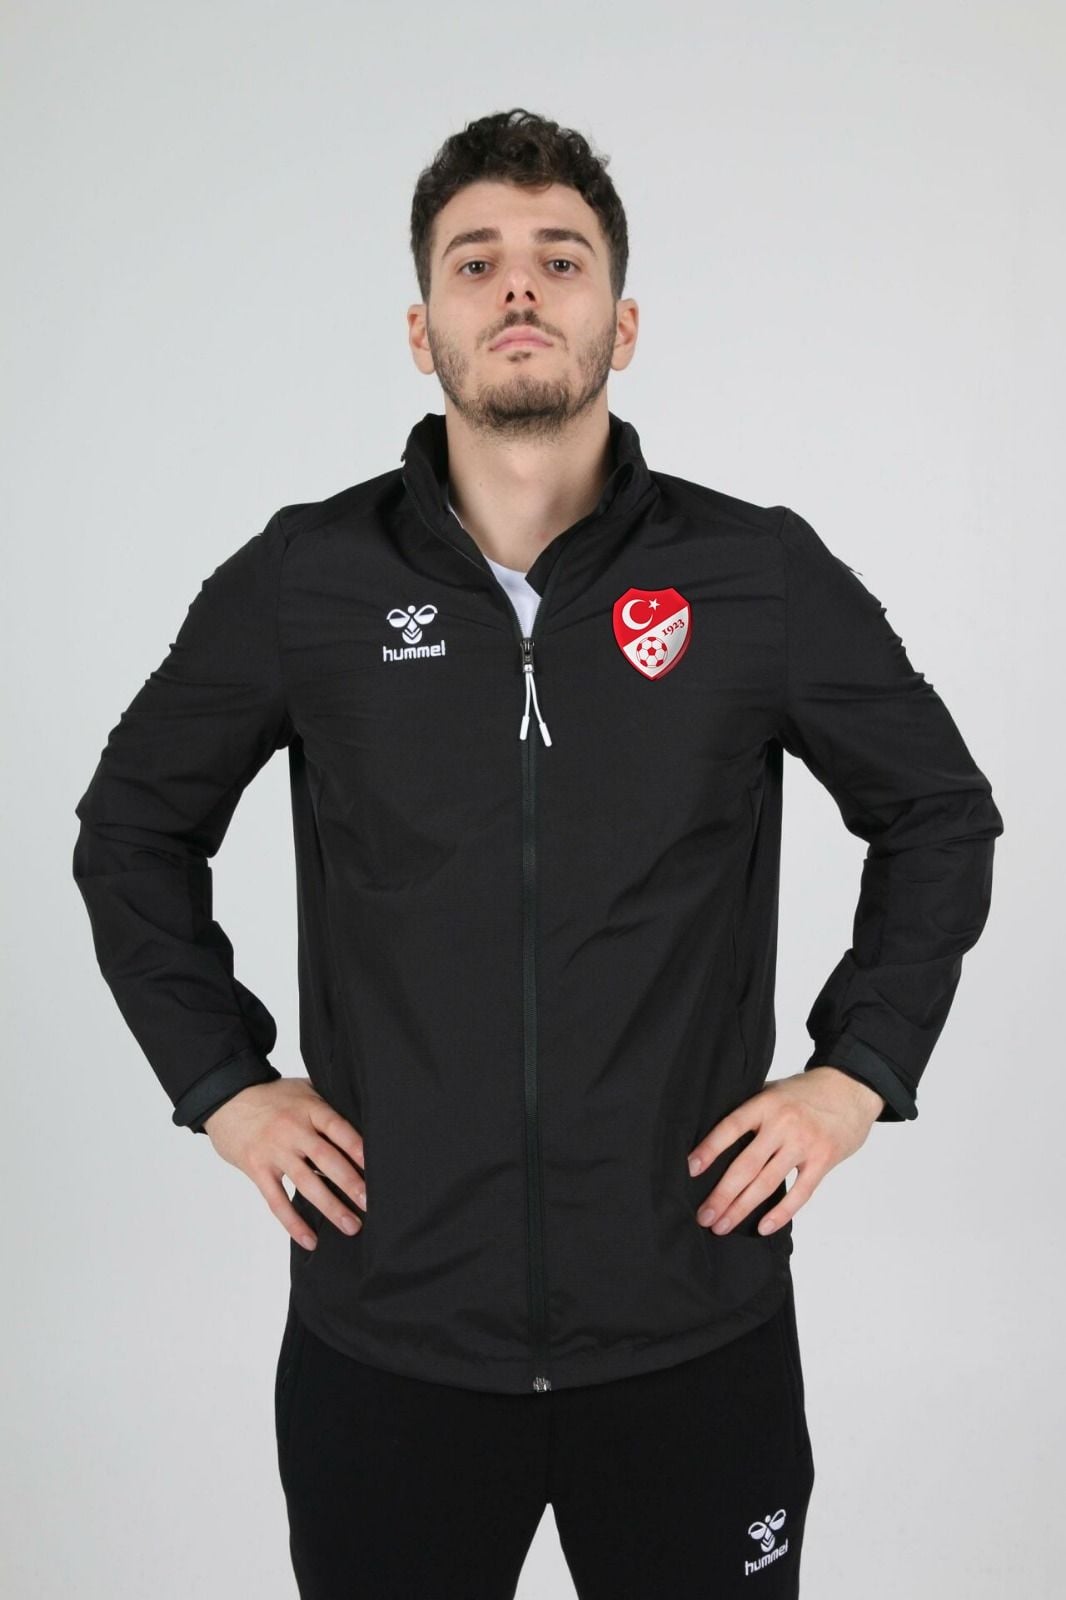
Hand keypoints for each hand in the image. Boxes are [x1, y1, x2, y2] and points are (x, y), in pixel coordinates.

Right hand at [203, 1077, 365, 1251]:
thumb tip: (363, 1119)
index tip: (376, 1167)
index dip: (357, 1147)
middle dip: (350, 1183)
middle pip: (326, 1158)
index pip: (338, 1128)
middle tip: (369, 1204)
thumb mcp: (303, 1089)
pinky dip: (293, 1222)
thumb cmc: (271, 1096)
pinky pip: (277, 1201)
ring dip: (330, 1206)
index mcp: (309, 1109)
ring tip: (351, 1225)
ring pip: (306, 1183)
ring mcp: (275, 1151)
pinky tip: (310, 1239)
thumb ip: (328, 1104)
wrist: (226, 1098)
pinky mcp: (258, 1169)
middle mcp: (293, 1130)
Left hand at [686, 1067, 884, 1237]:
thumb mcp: (774, 1090)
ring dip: (742, 1208)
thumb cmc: (807, 1091)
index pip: (731, 1127)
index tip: (691, 1169)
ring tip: (722, 1225)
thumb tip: (717, 1138)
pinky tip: (762, 1227)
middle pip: (746, 1164)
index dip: (710, 1148)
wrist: (852, 1088)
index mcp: (766, 1103)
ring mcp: (804, 1144)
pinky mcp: (823, 1161)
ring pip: (767, 1183)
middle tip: (704, 1215)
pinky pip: (799, 1193)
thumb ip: (751, 1110)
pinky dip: (780, 1214)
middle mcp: (783, 1124)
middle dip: (722, 1194)